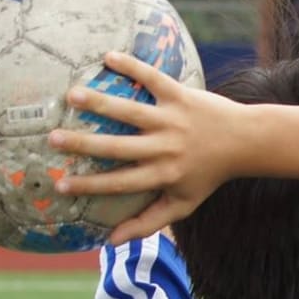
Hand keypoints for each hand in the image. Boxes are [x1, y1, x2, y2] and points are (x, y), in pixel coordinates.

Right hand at [49, 52, 246, 243]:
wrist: (245, 141)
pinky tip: (108, 57)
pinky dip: (132, 67)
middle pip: (119, 147)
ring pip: (131, 111)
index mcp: (163, 175)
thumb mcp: (183, 204)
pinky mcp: (181, 95)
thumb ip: (148, 222)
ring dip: (101, 102)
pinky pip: (153, 78)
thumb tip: (109, 241)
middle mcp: (166, 148)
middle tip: (52, 138)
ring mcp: (172, 120)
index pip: (120, 183)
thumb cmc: (208, 175)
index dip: (90, 185)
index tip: (60, 185)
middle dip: (85, 143)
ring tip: (71, 95)